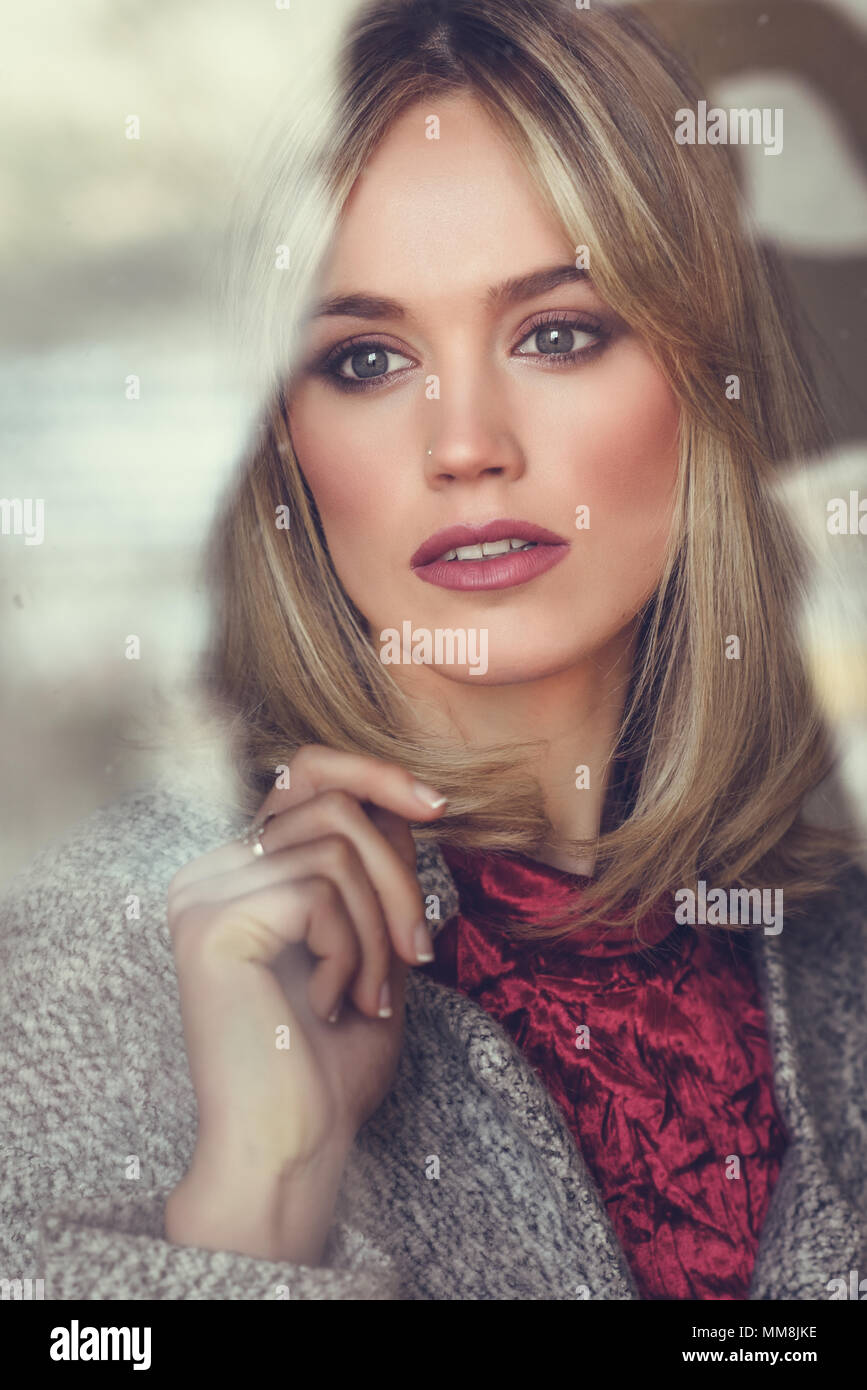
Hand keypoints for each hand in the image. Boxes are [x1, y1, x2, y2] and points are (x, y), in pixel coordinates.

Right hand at [164, 745, 446, 1260]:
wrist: (292, 1147)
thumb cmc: (330, 1064)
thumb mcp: (371, 948)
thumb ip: (375, 877)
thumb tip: (402, 802)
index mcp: (240, 874)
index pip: (303, 774)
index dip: (373, 772)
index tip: (439, 804)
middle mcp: (210, 873)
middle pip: (333, 806)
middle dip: (398, 879)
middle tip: (419, 954)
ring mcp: (203, 894)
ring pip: (336, 850)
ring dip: (381, 927)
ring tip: (372, 994)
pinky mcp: (212, 924)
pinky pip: (318, 892)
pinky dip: (352, 950)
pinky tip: (336, 1004)